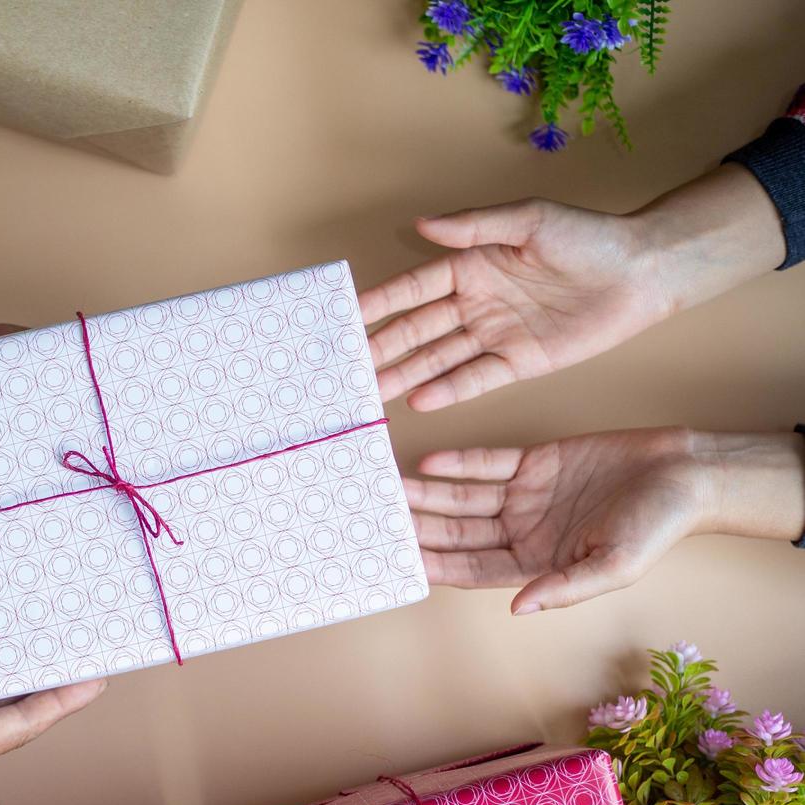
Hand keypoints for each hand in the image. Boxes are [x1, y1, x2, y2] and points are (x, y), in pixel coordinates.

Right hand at [360, 166, 785, 411]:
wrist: (642, 273)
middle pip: (419, 329)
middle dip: (383, 346)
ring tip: (372, 392)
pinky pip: (476, 378)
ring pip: (439, 358)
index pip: (415, 287)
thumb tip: (422, 224)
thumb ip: (473, 227)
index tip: (347, 314)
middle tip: (349, 365)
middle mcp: (476, 302)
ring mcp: (495, 335)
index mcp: (471, 265)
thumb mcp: (529, 220)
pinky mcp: (519, 362)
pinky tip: (420, 400)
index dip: (381, 301)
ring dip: (406, 374)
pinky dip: (449, 390)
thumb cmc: (588, 237)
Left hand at [407, 426, 804, 612]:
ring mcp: (525, 496)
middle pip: (459, 533)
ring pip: (464, 498)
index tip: (400, 563)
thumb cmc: (658, 525)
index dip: (437, 566)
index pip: (473, 569)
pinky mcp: (534, 461)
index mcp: (537, 564)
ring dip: (429, 495)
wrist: (687, 471)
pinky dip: (458, 463)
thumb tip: (518, 609)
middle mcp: (523, 532)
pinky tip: (428, 462)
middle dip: (421, 529)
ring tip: (392, 490)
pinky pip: (486, 464)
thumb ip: (565, 588)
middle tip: (380, 522)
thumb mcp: (615, 565)